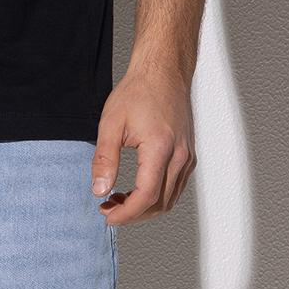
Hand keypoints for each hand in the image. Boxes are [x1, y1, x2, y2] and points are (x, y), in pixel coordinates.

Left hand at [91, 67, 196, 222]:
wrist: (163, 71)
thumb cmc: (138, 91)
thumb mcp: (111, 124)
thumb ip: (104, 160)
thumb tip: (99, 190)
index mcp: (160, 149)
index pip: (146, 197)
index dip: (126, 214)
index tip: (107, 216)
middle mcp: (180, 156)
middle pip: (160, 204)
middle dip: (133, 214)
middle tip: (108, 209)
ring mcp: (188, 156)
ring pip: (170, 198)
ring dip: (145, 207)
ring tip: (118, 200)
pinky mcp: (189, 154)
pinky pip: (176, 186)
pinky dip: (157, 196)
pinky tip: (136, 189)